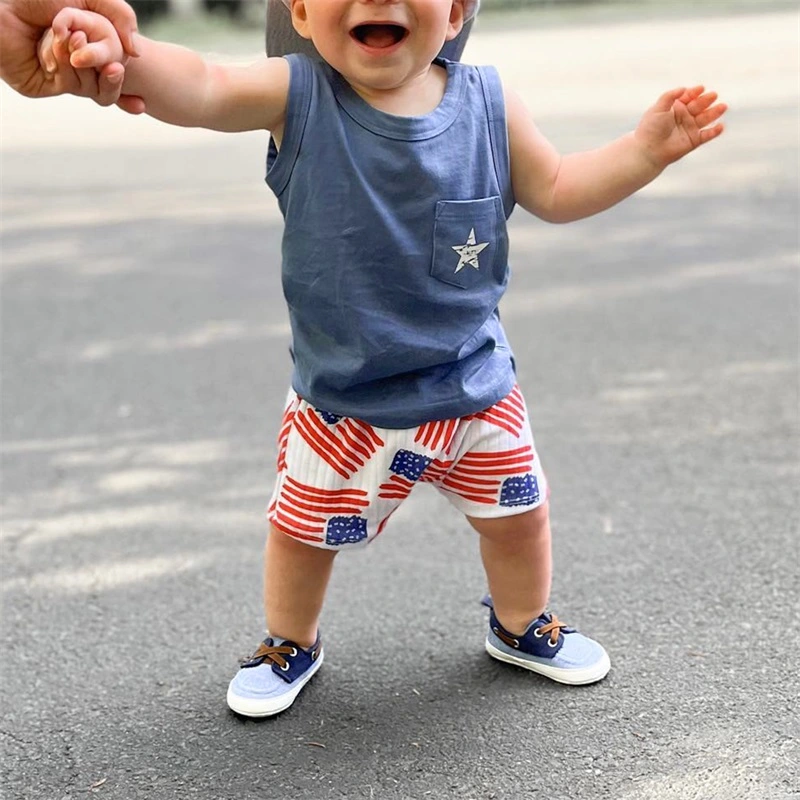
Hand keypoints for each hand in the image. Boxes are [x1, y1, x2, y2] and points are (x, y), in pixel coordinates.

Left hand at [0, 0, 141, 108]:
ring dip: (85, 63)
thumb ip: (123, 16)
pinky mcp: (42, 84)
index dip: (130, 92)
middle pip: (108, 89)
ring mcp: (59, 75)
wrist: (6, 2)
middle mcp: (76, 63)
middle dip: (113, 81)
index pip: (115, 73)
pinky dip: (65, 67)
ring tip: (72, 40)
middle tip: (115, 69)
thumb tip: (137, 53)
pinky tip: (56, 51)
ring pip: (90, 88)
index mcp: (90, 45)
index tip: (141, 105)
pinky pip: (67, 85)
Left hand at [635, 85, 726, 168]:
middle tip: (713, 95)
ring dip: (714, 113)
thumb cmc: (651, 128)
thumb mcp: (658, 108)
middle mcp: (683, 117)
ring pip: (705, 118)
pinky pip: (707, 135)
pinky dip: (714, 131)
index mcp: (675, 108)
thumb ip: (670, 96)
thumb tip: (684, 88)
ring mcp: (689, 128)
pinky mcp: (693, 141)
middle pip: (699, 105)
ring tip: (723, 107)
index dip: (695, 92)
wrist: (648, 150)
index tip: (701, 88)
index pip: (688, 97)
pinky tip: (721, 126)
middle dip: (706, 100)